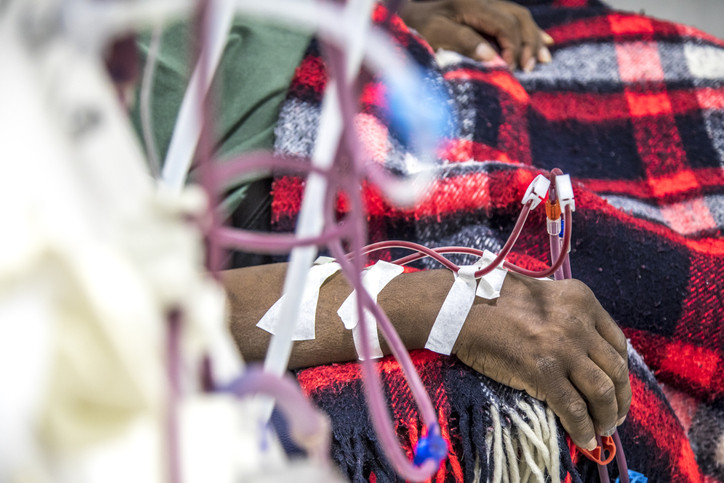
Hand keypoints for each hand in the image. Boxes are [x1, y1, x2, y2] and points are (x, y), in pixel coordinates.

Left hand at [398, 0, 552, 70]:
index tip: (511, 69)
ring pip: (520, 17)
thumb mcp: (435, 33)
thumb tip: (492, 57)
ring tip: (545, 58)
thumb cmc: (416, 25)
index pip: (505, 25)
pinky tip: (544, 40)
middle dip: (529, 43)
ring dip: (534, 38)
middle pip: (518, 18)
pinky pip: (514, 17)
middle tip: (530, 68)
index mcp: (473, 4)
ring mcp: (486, 3)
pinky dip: (529, 31)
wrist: (406, 11)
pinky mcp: (485, 10)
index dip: (513, 47)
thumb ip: (463, 42)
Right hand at [452, 273, 630, 449]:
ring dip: (607, 416)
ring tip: (603, 430)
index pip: (617, 343)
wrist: (463, 308)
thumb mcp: (544, 296)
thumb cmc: (495, 302)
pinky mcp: (543, 371)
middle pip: (616, 369)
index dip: (621, 371)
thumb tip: (584, 354)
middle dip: (620, 398)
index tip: (617, 386)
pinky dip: (583, 429)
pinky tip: (585, 439)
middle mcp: (579, 322)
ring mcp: (562, 348)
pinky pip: (573, 409)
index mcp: (582, 300)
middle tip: (615, 415)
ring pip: (602, 392)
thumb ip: (568, 317)